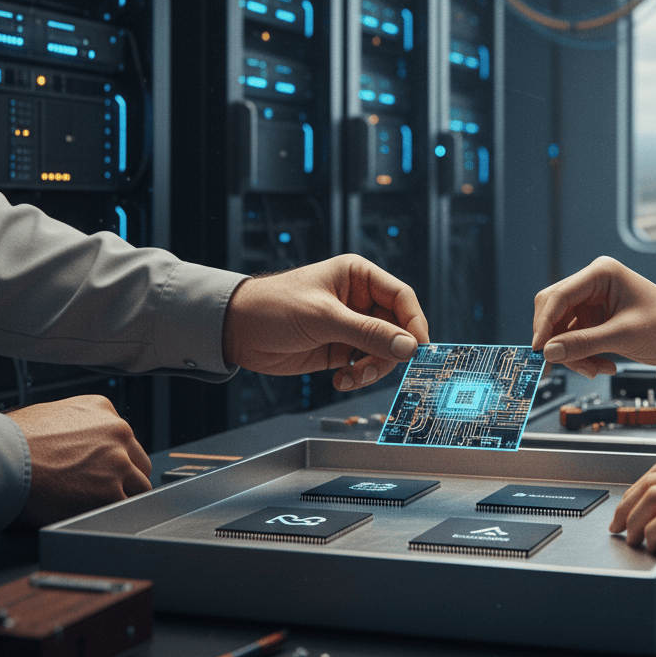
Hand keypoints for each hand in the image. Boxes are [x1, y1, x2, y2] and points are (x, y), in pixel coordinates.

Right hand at [7, 395, 151, 527]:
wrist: (0, 459)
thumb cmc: (11, 440)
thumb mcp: (50, 414)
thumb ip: (75, 426)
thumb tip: (75, 443)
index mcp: (103, 409)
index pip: (124, 439)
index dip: (115, 459)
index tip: (103, 471)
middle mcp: (117, 431)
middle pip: (137, 462)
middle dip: (125, 478)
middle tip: (104, 493)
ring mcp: (118, 462)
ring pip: (138, 487)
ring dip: (122, 498)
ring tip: (99, 509)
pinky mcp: (110, 492)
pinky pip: (124, 509)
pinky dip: (112, 516)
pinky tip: (95, 518)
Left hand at [222, 254, 428, 390]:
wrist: (236, 331)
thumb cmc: (274, 307)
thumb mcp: (324, 318)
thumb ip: (368, 333)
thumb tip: (409, 347)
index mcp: (358, 276)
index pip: (401, 298)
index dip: (414, 324)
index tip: (419, 350)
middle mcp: (358, 300)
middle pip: (396, 329)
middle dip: (388, 353)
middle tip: (373, 368)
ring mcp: (349, 326)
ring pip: (382, 351)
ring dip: (372, 369)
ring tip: (351, 377)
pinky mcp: (338, 348)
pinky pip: (363, 364)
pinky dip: (358, 376)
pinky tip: (340, 380)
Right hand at [531, 256, 655, 384]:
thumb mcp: (624, 335)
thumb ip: (584, 343)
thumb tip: (549, 352)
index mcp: (601, 273)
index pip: (559, 295)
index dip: (545, 323)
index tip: (539, 349)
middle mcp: (592, 283)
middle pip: (554, 311)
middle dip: (558, 341)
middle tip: (561, 366)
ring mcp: (591, 302)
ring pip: (561, 329)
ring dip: (573, 354)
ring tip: (595, 370)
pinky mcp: (594, 319)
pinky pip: (573, 339)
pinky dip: (582, 356)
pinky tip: (603, 366)